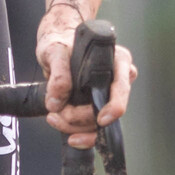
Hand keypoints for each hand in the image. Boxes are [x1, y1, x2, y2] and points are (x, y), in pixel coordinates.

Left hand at [36, 12, 136, 150]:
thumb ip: (57, 72)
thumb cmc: (61, 44)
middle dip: (80, 118)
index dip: (114, 106)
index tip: (100, 119)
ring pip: (99, 123)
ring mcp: (110, 94)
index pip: (121, 87)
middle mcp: (119, 78)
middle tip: (57, 112)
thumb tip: (57, 101)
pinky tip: (59, 122)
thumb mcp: (55, 51)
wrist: (56, 48)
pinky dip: (76, 130)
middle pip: (108, 110)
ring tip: (53, 116)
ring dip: (73, 126)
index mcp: (118, 60)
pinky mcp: (99, 106)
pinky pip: (93, 127)